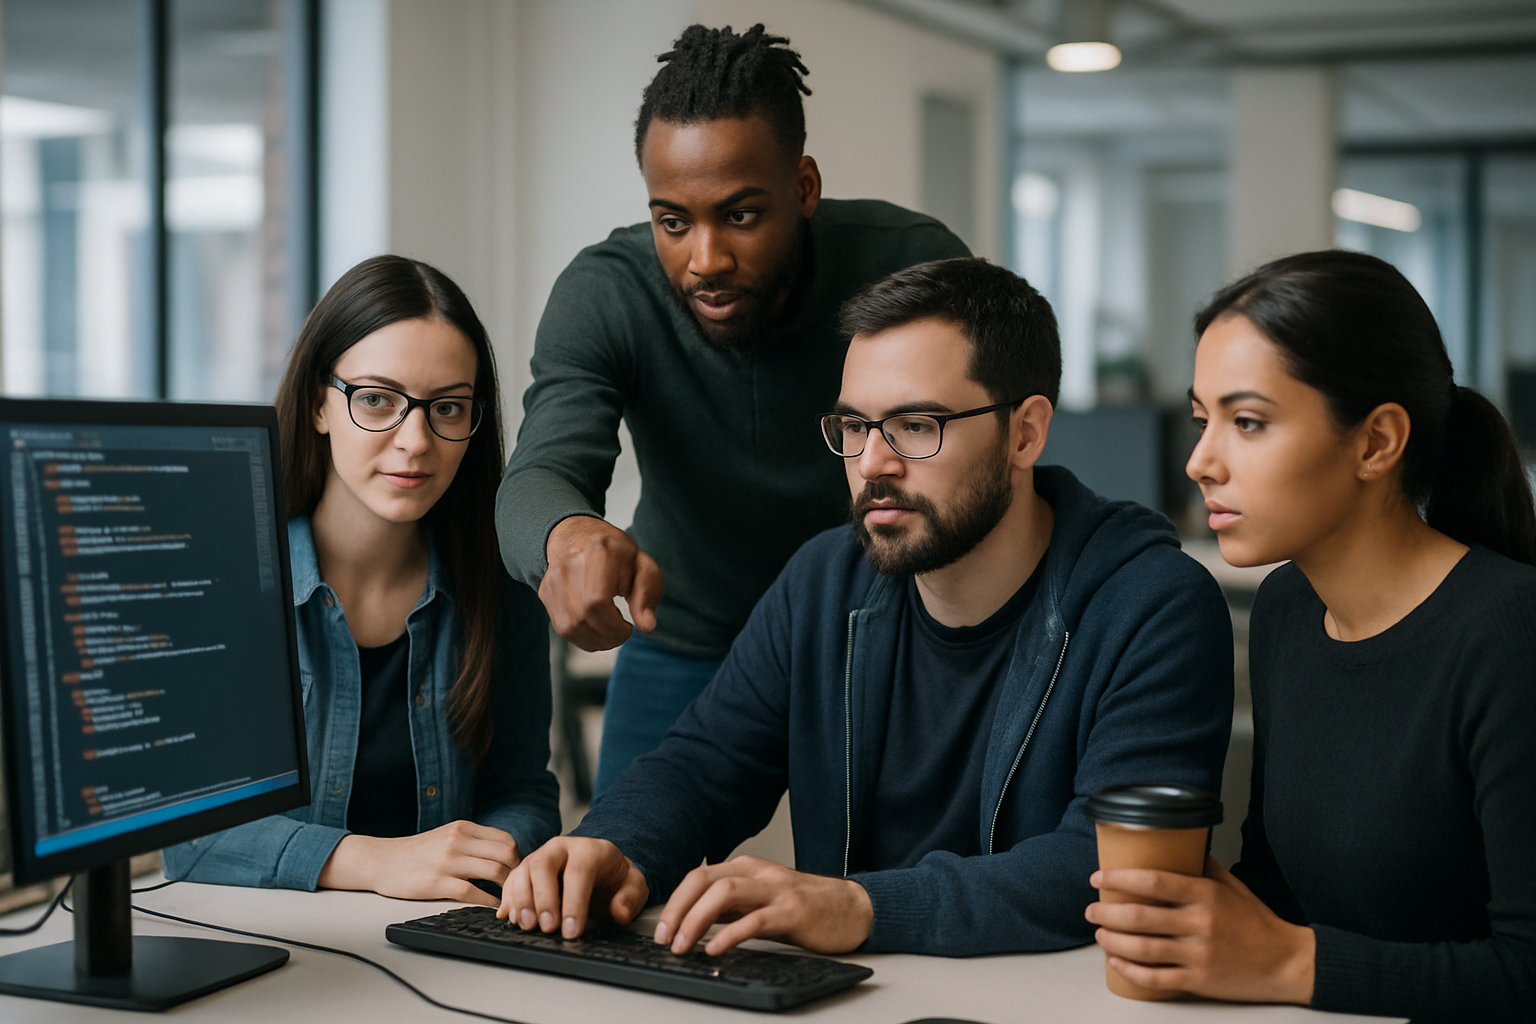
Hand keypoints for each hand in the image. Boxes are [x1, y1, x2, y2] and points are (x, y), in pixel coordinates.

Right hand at [318, 820, 519, 906]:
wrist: (382, 861)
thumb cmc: (417, 852)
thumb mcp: (447, 836)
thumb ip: (473, 842)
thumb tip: (505, 856)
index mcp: (463, 828)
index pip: (506, 840)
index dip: (517, 858)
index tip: (517, 872)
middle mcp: (458, 841)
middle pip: (506, 854)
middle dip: (517, 873)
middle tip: (516, 888)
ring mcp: (448, 861)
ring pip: (494, 872)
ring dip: (506, 889)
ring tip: (507, 899)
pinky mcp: (437, 883)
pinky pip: (473, 893)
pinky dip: (488, 901)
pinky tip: (491, 906)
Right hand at [497, 836, 648, 937]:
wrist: (601, 868)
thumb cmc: (615, 879)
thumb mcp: (633, 886)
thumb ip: (630, 899)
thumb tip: (619, 913)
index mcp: (590, 850)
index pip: (579, 871)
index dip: (574, 902)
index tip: (572, 930)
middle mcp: (561, 848)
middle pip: (543, 865)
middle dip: (543, 898)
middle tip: (547, 927)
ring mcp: (540, 857)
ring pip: (522, 872)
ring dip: (521, 901)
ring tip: (527, 926)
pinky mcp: (526, 871)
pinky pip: (511, 882)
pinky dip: (509, 901)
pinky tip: (511, 918)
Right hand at [540, 516, 662, 650]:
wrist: (576, 535)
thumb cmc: (613, 551)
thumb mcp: (641, 565)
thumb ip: (648, 594)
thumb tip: (647, 626)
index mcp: (597, 553)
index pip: (596, 601)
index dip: (613, 625)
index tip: (628, 628)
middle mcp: (568, 566)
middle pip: (582, 618)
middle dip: (607, 636)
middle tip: (622, 632)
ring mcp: (552, 581)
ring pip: (569, 628)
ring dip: (595, 640)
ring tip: (610, 631)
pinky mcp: (545, 594)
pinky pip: (562, 628)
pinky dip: (582, 637)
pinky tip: (596, 628)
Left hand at [654, 855, 872, 955]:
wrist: (852, 908)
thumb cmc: (805, 907)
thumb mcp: (760, 901)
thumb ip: (729, 907)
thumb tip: (690, 922)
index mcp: (746, 868)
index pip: (699, 877)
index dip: (674, 902)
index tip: (660, 930)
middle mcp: (758, 873)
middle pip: (705, 880)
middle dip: (678, 910)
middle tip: (664, 939)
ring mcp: (776, 890)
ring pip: (725, 893)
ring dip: (696, 920)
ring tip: (683, 946)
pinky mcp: (793, 911)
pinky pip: (755, 919)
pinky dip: (730, 934)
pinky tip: (716, 949)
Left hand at [1085, 855, 1315, 1003]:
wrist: (1287, 962)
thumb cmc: (1257, 922)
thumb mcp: (1232, 886)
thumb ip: (1204, 868)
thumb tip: (1179, 844)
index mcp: (1206, 895)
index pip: (1154, 882)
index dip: (1120, 879)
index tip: (1098, 878)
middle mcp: (1200, 924)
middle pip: (1140, 917)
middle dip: (1107, 912)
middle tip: (1091, 909)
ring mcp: (1199, 954)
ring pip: (1143, 948)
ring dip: (1113, 940)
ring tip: (1099, 933)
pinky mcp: (1200, 981)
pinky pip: (1157, 978)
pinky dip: (1131, 970)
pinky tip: (1116, 962)